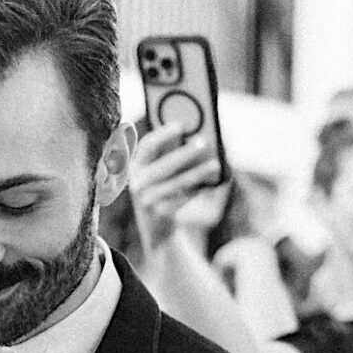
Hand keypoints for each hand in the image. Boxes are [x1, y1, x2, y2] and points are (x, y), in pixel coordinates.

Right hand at [125, 122, 223, 251]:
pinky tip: (210, 184)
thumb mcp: (162, 171)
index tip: (181, 125)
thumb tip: (196, 138)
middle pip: (163, 165)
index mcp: (136, 165)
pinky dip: (196, 190)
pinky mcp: (158, 214)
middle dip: (184, 153)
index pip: (147, 146)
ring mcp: (146, 199)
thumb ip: (173, 153)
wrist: (157, 228)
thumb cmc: (164, 190)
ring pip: (175, 184)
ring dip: (197, 173)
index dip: (163, 134)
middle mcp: (137, 182)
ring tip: (215, 165)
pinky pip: (180, 199)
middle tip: (204, 142)